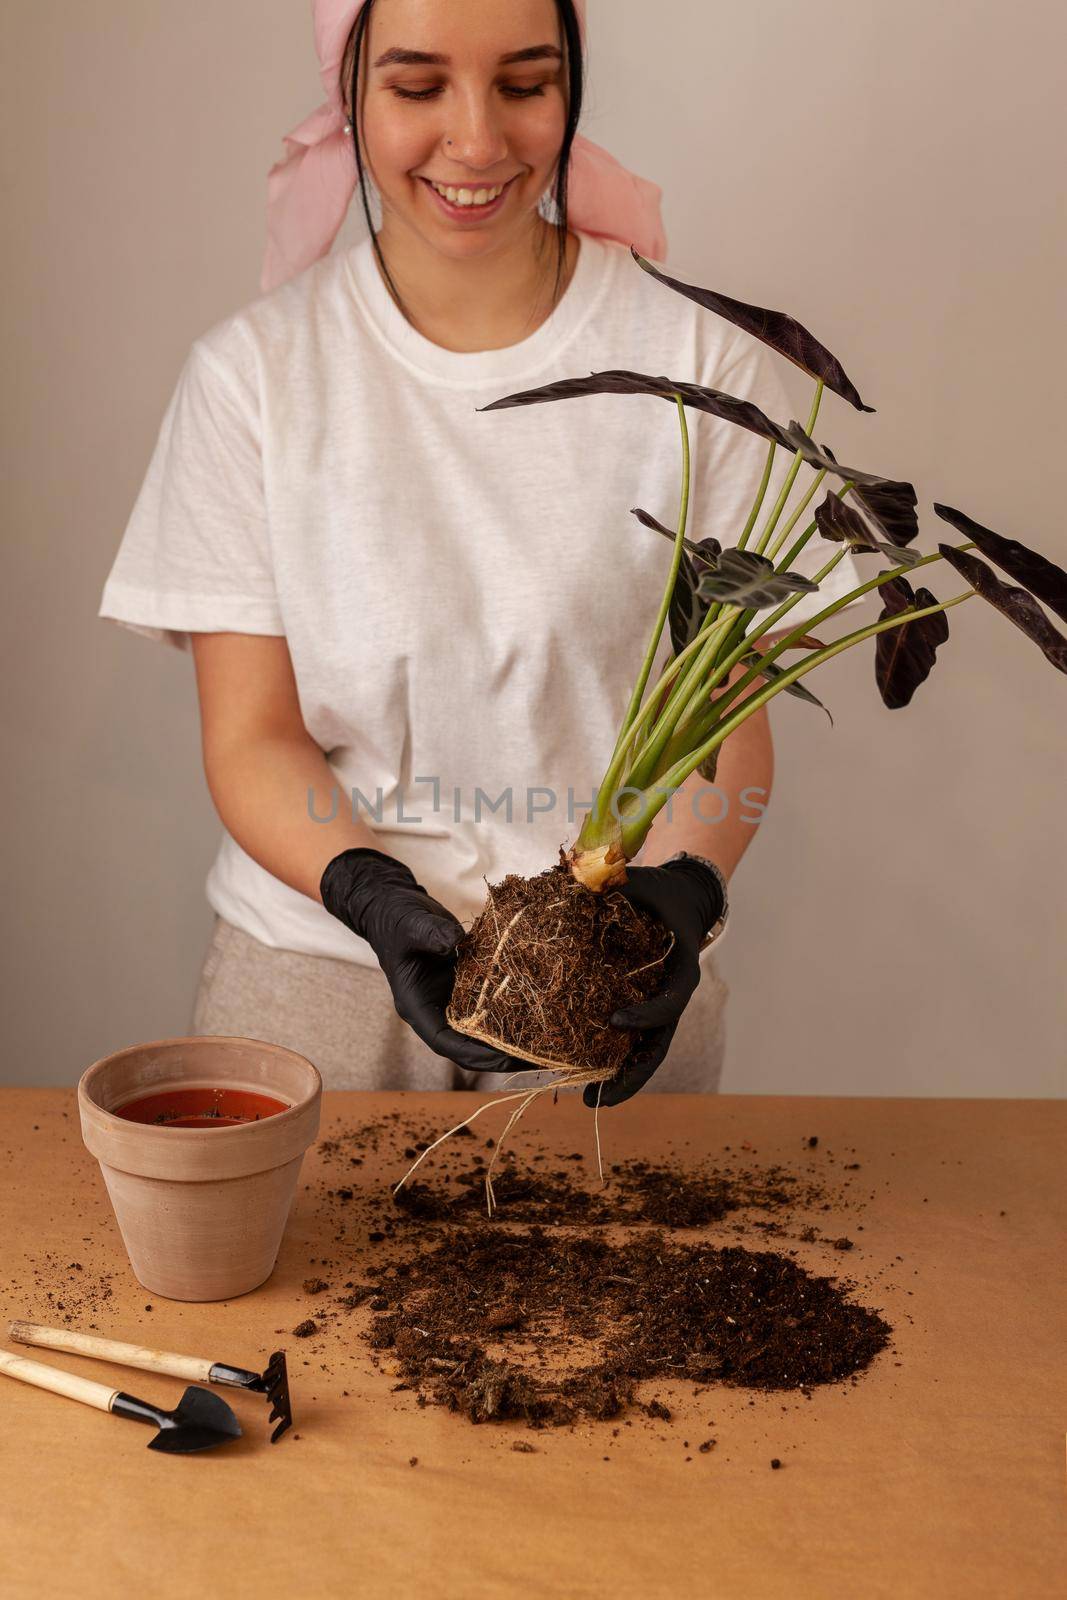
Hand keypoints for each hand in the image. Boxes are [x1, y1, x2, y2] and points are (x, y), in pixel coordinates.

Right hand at [320, 847, 520, 1073]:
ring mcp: (451, 999)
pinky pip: (488, 1006)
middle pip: (467, 1045)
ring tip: (544, 1045)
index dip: (473, 1054)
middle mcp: (435, 1009)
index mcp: (416, 1005)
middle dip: (499, 1056)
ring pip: (480, 1031)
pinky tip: (537, 1014)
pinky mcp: (466, 987)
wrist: (397, 909)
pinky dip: (509, 1013)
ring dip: (508, 1040)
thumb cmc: (397, 920)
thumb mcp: (412, 925)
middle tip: (536, 1059)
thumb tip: (456, 942)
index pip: (444, 1042)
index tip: (504, 1058)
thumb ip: (432, 934)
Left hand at [584, 852, 727, 1107]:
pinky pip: (631, 1040)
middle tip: (599, 1100)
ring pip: (645, 1052)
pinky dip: (612, 1059)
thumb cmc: (657, 889)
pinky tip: (584, 1076)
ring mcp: (659, 1006)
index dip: (646, 1015)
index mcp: (681, 968)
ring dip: (621, 1079)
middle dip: (632, 1076)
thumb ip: (608, 883)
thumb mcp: (638, 880)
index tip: (616, 1020)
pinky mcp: (644, 1008)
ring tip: (590, 1103)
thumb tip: (563, 880)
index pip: (671, 1002)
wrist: (680, 898)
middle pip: (658, 1046)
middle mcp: (673, 995)